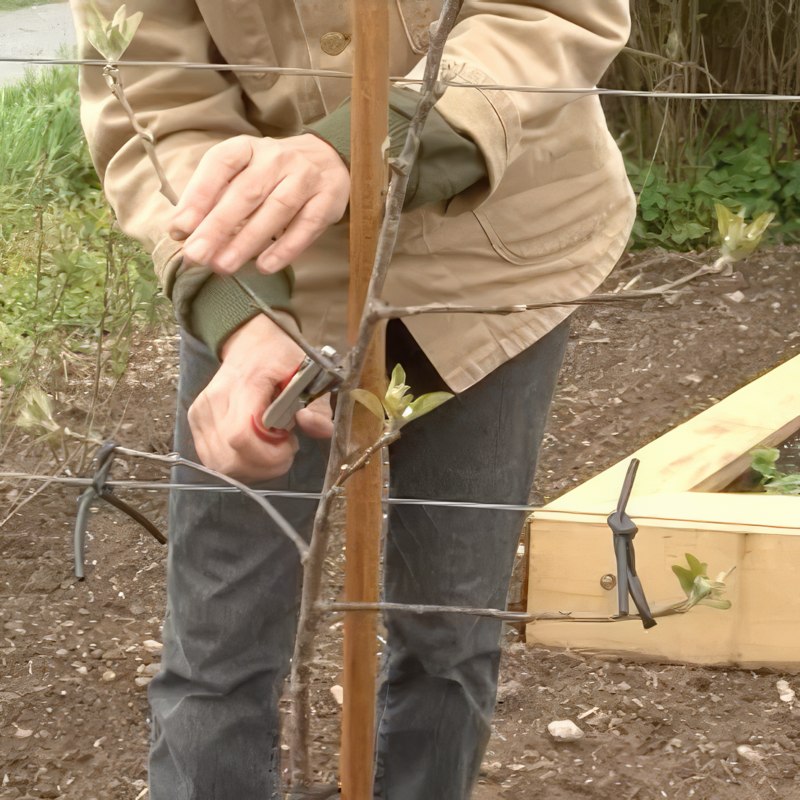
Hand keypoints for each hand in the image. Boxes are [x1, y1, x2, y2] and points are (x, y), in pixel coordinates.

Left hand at [170, 133, 349, 274]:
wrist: (328, 159)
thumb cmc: (273, 173)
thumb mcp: (243, 172)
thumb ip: (215, 197)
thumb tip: (181, 232)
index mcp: (248, 147)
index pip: (220, 165)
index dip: (198, 195)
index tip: (179, 228)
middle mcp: (277, 158)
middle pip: (245, 193)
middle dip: (218, 226)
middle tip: (196, 256)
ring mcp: (305, 178)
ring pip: (275, 210)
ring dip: (247, 241)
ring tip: (223, 266)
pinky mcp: (327, 201)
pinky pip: (305, 227)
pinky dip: (285, 249)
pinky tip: (265, 267)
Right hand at [187, 315, 332, 480]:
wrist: (249, 343)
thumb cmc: (279, 359)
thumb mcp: (307, 376)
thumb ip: (317, 406)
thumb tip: (318, 429)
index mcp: (244, 384)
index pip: (242, 436)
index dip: (269, 454)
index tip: (291, 443)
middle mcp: (214, 400)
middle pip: (230, 458)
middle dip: (265, 465)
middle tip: (285, 449)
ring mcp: (200, 412)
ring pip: (219, 464)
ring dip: (251, 468)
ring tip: (270, 449)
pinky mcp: (195, 422)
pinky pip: (212, 460)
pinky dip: (236, 464)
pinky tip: (253, 450)